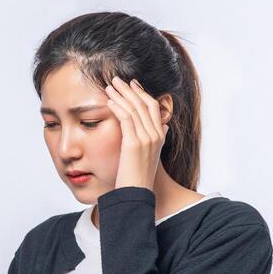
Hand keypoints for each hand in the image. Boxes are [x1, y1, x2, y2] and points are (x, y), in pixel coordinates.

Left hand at [105, 76, 169, 190]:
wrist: (136, 193)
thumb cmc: (137, 177)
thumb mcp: (151, 156)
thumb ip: (156, 140)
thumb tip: (163, 128)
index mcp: (159, 136)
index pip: (153, 107)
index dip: (142, 93)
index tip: (132, 84)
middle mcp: (156, 135)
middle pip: (144, 103)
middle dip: (130, 89)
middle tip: (117, 80)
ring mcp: (146, 139)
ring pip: (134, 108)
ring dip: (120, 95)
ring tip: (109, 87)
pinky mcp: (134, 143)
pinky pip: (126, 118)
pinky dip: (117, 107)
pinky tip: (108, 101)